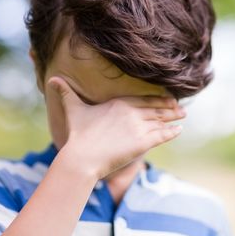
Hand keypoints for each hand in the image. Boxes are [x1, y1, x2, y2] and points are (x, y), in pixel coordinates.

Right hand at [46, 76, 185, 179]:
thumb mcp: (73, 109)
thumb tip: (52, 78)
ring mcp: (139, 127)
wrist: (83, 157)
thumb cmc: (78, 134)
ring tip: (182, 116)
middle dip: (169, 107)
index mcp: (120, 103)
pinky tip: (179, 130)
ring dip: (173, 118)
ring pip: (161, 120)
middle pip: (155, 108)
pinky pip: (163, 135)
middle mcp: (132, 112)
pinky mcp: (143, 143)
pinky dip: (172, 132)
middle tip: (179, 107)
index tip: (166, 98)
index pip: (144, 99)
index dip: (156, 99)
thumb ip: (66, 93)